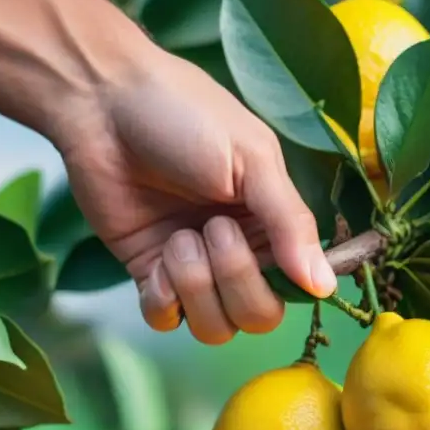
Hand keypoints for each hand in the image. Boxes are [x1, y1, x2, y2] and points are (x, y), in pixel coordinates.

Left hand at [58, 50, 337, 343]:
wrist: (103, 103)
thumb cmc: (184, 116)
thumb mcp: (253, 159)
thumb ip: (291, 223)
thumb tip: (325, 287)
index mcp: (272, 225)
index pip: (298, 287)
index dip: (288, 284)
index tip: (273, 255)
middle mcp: (239, 254)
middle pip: (258, 316)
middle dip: (237, 281)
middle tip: (213, 228)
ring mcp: (192, 269)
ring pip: (215, 327)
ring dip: (198, 288)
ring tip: (179, 238)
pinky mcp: (148, 275)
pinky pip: (166, 320)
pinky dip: (164, 300)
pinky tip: (158, 261)